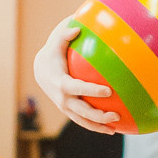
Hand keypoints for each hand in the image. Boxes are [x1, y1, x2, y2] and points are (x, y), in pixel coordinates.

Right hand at [33, 19, 120, 134]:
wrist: (41, 71)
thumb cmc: (53, 54)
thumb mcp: (56, 43)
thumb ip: (65, 36)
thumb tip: (76, 28)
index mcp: (61, 83)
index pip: (78, 89)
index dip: (92, 91)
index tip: (108, 91)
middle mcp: (62, 99)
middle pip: (82, 111)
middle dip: (99, 115)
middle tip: (116, 114)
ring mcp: (65, 107)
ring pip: (83, 121)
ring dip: (99, 126)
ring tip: (115, 129)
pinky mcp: (69, 111)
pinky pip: (83, 121)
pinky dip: (96, 127)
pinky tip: (111, 128)